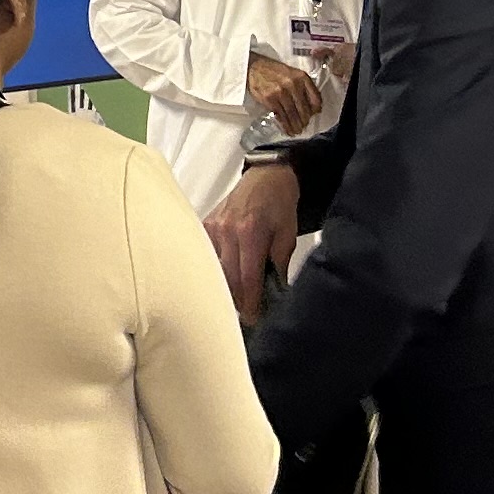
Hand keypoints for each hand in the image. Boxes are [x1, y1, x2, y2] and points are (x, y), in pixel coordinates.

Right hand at [207, 161, 302, 320]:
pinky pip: (208, 255)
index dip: (249, 302)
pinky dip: (215, 269)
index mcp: (249, 233)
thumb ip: (279, 263)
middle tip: (246, 316)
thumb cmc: (280, 203)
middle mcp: (226, 231)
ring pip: (214, 269)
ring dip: (225, 286)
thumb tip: (274, 292)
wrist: (267, 175)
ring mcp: (212, 227)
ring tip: (235, 300)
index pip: (246, 278)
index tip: (252, 318)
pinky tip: (223, 278)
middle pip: (227, 278)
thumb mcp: (288, 234)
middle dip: (237, 300)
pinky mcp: (205, 225)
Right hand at [244, 56, 321, 129]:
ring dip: (296, 126)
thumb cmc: (273, 71)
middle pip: (304, 109)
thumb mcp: (292, 73)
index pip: (315, 99)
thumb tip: (311, 106)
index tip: (313, 115)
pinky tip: (287, 129)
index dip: (315, 110)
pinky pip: (281, 116)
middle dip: (304, 121)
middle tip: (303, 126)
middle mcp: (293, 84)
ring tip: (296, 131)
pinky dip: (285, 125)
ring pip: (293, 115)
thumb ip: (303, 86)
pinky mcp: (270, 99)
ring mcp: (281, 92)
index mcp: (302, 77)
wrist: (253, 67)